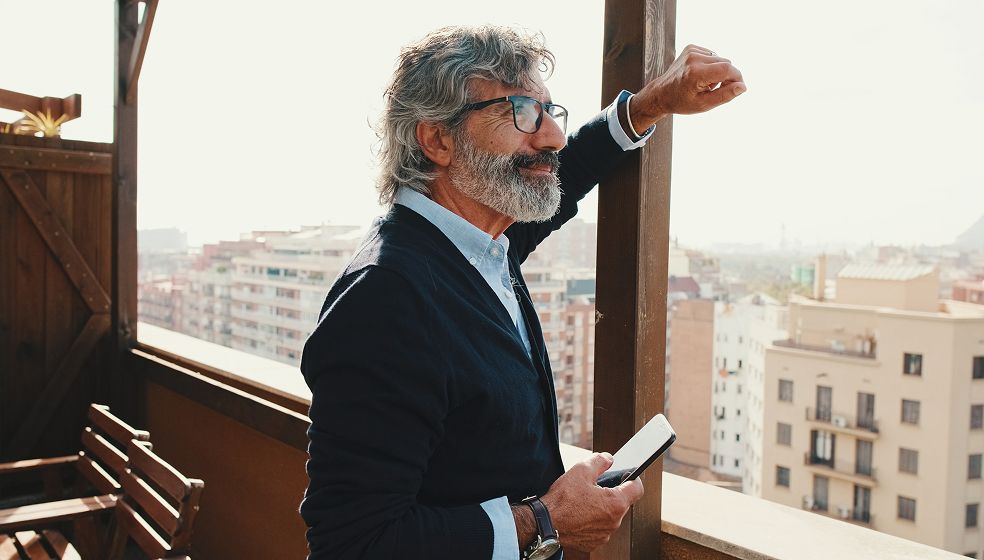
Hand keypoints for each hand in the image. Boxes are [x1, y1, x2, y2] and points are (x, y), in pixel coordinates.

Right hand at [540, 453, 644, 551]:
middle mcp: (614, 522)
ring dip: (601, 508)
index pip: (637, 488)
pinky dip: (592, 521)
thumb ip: (600, 461)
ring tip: (583, 501)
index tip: (627, 476)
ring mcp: (604, 534)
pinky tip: (579, 514)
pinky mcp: (593, 542)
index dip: (633, 478)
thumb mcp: (581, 470)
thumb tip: (609, 459)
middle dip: (611, 493)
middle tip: (594, 486)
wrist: (544, 524)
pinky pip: (599, 528)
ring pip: (610, 516)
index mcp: (616, 503)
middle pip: (622, 502)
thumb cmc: (562, 500)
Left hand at [630, 44, 745, 132]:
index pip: (728, 69)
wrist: (661, 94)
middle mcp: (693, 58)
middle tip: (716, 90)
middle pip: (726, 63)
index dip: (737, 79)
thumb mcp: (704, 105)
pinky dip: (711, 66)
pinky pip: (712, 55)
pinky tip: (701, 75)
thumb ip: (725, 95)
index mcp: (696, 73)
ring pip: (720, 59)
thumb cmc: (682, 102)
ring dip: (718, 71)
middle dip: (727, 76)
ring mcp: (691, 51)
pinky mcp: (691, 48)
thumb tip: (743, 86)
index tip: (738, 89)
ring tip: (706, 84)